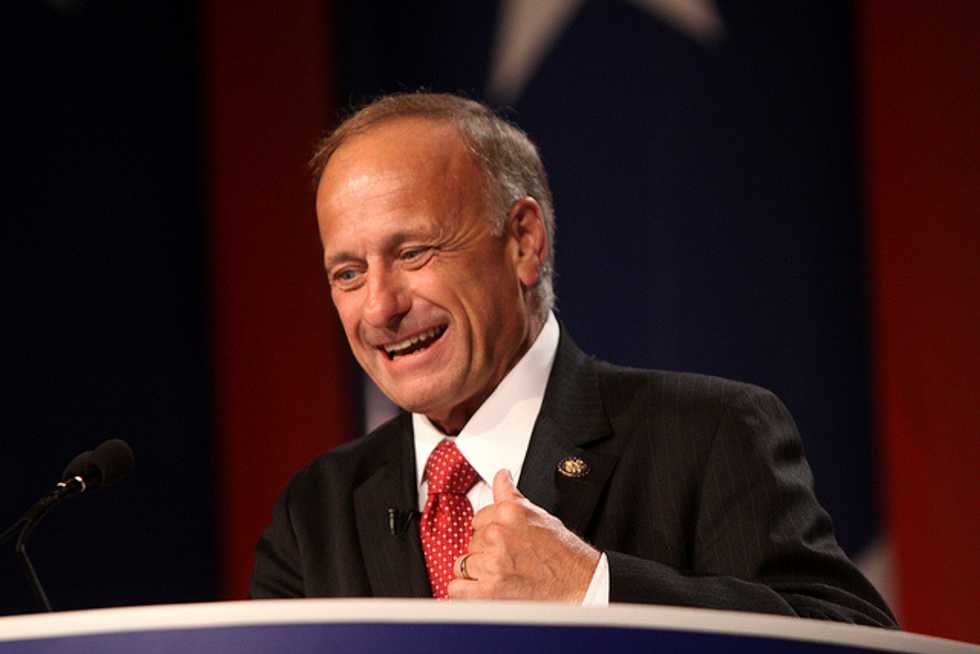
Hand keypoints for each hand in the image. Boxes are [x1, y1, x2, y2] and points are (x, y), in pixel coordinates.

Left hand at [447, 469, 599, 601]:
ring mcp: (492, 562)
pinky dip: (466, 592)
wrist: (581, 584)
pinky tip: (484, 590)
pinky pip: (457, 588)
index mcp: (509, 512)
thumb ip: (511, 495)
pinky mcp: (488, 590)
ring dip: (477, 572)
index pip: (478, 519)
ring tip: (501, 575)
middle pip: (471, 541)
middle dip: (485, 551)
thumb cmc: (564, 553)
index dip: (489, 532)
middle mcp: (498, 533)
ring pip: (463, 564)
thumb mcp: (538, 514)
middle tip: (508, 560)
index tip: (502, 541)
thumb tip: (501, 475)